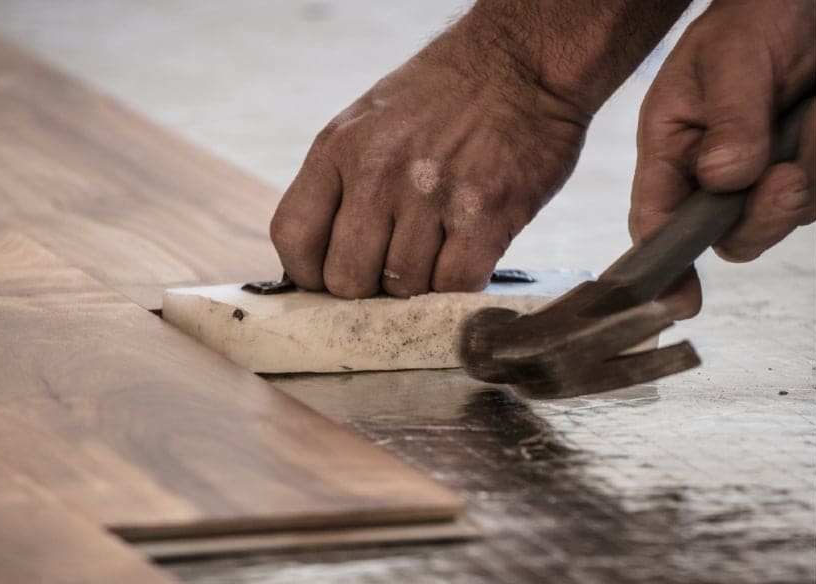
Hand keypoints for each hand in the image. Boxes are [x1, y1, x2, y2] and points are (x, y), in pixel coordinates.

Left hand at [270, 12, 589, 297]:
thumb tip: (324, 260)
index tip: (333, 275)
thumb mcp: (368, 122)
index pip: (294, 239)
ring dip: (420, 285)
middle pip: (347, 279)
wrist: (522, 62)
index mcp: (338, 147)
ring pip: (403, 288)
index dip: (311, 273)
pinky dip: (459, 287)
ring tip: (438, 250)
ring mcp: (431, 193)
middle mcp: (378, 171)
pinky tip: (466, 256)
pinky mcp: (486, 213)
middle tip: (394, 269)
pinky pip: (455, 286)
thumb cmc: (444, 98)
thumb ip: (340, 184)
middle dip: (369, 288)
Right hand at [630, 0, 815, 318]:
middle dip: (763, 216)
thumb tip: (724, 179)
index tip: (679, 301)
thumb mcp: (731, 57)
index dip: (661, 266)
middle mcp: (712, 172)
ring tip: (813, 110)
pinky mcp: (805, 169)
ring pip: (786, 216)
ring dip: (811, 170)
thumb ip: (727, 120)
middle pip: (729, 237)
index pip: (655, 219)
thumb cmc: (756, 14)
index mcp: (672, 147)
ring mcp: (761, 176)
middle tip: (787, 176)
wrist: (805, 2)